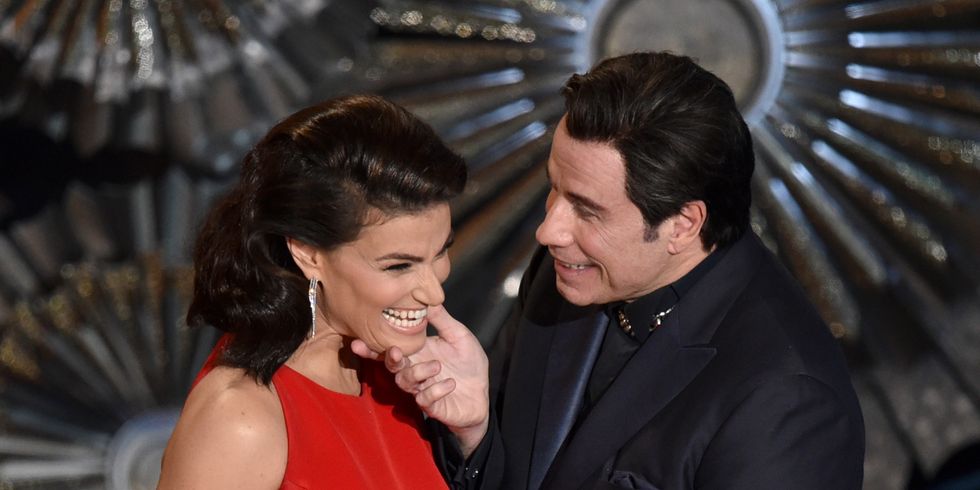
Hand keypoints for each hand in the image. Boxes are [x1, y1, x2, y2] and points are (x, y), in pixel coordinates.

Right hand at [351, 305, 489, 455]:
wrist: (482, 394)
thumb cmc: (468, 363)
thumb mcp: (458, 335)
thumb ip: (441, 319)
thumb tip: (427, 296)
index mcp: (418, 352)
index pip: (390, 348)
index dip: (372, 347)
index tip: (358, 341)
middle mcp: (415, 370)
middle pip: (391, 366)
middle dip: (389, 358)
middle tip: (396, 351)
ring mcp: (422, 389)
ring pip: (405, 382)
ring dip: (418, 372)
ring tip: (438, 366)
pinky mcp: (432, 406)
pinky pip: (424, 400)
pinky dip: (436, 390)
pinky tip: (451, 383)